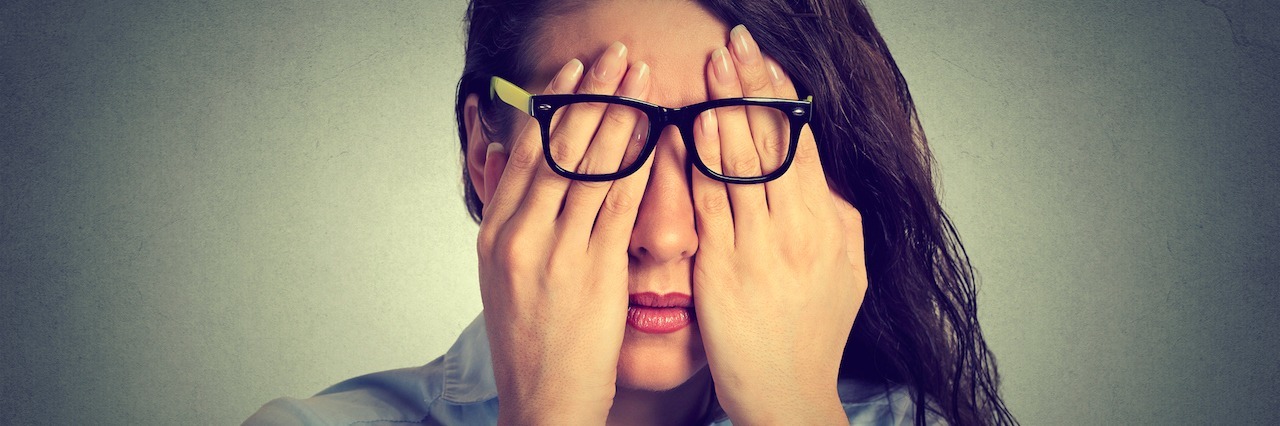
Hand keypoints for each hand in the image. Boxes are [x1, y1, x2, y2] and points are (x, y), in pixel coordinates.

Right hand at [475, 42, 652, 424]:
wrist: (541, 403)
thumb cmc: (531, 345)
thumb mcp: (503, 277)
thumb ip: (510, 217)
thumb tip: (512, 163)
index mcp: (496, 234)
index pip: (527, 152)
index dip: (555, 106)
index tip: (577, 71)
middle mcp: (520, 235)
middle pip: (559, 147)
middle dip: (594, 95)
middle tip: (619, 57)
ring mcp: (555, 252)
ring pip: (590, 167)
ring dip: (622, 116)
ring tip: (643, 80)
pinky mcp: (593, 272)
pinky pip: (619, 204)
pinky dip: (639, 164)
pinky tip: (657, 136)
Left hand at [691, 25, 867, 424]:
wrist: (789, 393)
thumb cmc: (813, 335)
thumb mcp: (846, 271)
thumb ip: (834, 218)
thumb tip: (820, 173)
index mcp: (827, 226)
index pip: (802, 145)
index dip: (783, 99)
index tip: (767, 61)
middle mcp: (800, 232)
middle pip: (774, 143)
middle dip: (752, 89)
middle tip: (734, 45)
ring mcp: (762, 250)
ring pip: (744, 165)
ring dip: (727, 110)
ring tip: (715, 69)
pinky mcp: (726, 271)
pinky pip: (713, 206)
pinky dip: (704, 163)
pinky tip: (695, 127)